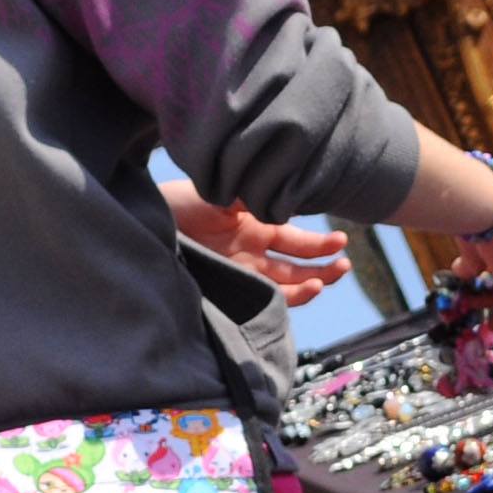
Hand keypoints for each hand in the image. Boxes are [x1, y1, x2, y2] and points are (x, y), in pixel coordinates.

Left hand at [162, 183, 349, 306]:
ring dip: (308, 286)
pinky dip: (283, 300)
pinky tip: (300, 293)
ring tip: (324, 282)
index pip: (296, 241)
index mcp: (255, 228)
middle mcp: (252, 253)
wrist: (149, 223)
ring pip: (283, 286)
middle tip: (343, 266)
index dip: (320, 245)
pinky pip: (261, 300)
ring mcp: (241, 273)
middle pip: (296, 267)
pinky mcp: (226, 289)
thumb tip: (285, 192)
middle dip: (323, 268)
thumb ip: (253, 195)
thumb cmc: (181, 202)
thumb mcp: (221, 193)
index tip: (341, 243)